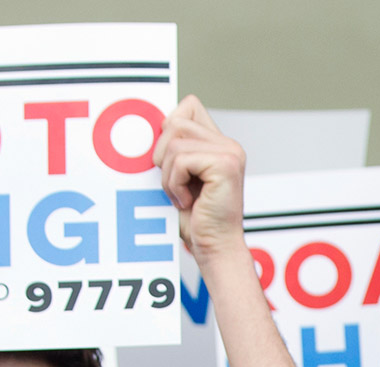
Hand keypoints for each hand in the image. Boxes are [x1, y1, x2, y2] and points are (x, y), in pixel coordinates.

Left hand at [154, 96, 246, 268]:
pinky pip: (181, 160)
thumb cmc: (195, 220)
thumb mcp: (177, 176)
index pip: (188, 105)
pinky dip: (175, 183)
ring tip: (182, 195)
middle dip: (163, 156)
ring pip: (174, 141)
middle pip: (175, 121)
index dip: (169, 129)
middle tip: (177, 185)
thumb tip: (150, 126)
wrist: (213, 249)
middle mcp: (228, 144)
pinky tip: (188, 200)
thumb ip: (171, 149)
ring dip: (168, 174)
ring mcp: (230, 152)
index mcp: (218, 144)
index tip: (171, 163)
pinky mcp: (226, 165)